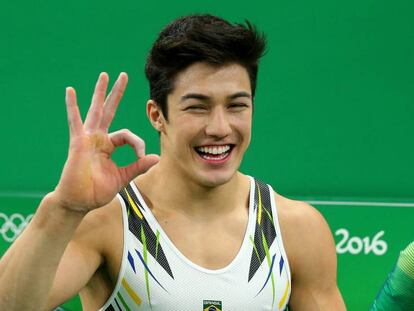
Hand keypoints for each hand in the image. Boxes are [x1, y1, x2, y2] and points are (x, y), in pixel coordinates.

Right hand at [53, 72, 158, 212]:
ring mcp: (88, 139)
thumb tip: (156, 157)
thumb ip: (137, 166)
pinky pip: (75, 122)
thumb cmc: (97, 191)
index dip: (138, 144)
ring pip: (96, 110)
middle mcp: (98, 138)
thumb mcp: (122, 177)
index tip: (142, 157)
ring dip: (101, 93)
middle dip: (117, 93)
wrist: (79, 202)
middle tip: (124, 75)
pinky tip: (70, 91)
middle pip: (110, 110)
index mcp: (109, 146)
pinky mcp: (78, 143)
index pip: (127, 135)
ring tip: (105, 75)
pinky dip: (72, 106)